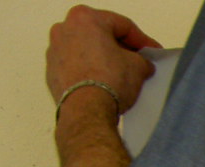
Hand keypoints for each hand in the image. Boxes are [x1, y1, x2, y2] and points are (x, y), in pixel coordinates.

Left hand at [47, 5, 161, 112]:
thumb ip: (141, 60)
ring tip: (120, 77)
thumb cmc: (106, 82)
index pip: (122, 25)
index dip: (142, 40)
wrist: (87, 110)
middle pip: (100, 36)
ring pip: (86, 51)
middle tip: (136, 62)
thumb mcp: (139, 66)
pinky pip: (76, 68)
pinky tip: (104, 86)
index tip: (151, 51)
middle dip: (120, 49)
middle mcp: (65, 30)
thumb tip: (140, 64)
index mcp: (85, 18)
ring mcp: (55, 51)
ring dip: (103, 61)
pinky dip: (90, 74)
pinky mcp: (53, 73)